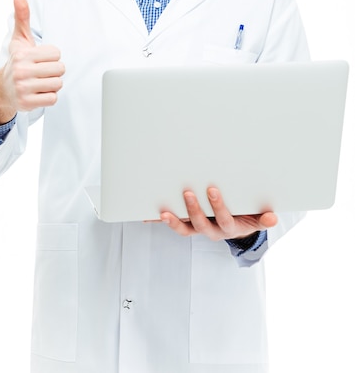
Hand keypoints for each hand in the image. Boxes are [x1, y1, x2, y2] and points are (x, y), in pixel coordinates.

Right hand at [0, 0, 64, 125]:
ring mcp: (23, 89)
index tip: (40, 59)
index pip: (57, 54)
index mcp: (22, 55)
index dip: (52, 57)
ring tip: (40, 82)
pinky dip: (49, 96)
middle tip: (41, 72)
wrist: (3, 89)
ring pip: (58, 84)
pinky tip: (38, 92)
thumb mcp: (19, 39)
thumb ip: (22, 16)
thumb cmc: (17, 61)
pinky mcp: (27, 103)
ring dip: (52, 84)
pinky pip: (53, 99)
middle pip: (60, 69)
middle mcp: (21, 72)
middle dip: (54, 71)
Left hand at [160, 187, 276, 241]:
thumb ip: (263, 219)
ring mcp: (199, 229)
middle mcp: (212, 231)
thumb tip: (273, 218)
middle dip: (194, 209)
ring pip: (185, 229)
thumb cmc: (246, 216)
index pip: (224, 219)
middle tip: (188, 193)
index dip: (218, 207)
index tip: (213, 190)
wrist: (238, 229)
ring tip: (163, 213)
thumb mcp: (256, 219)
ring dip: (173, 222)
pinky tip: (148, 216)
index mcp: (229, 228)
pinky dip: (160, 222)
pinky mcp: (189, 226)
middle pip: (201, 224)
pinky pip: (174, 225)